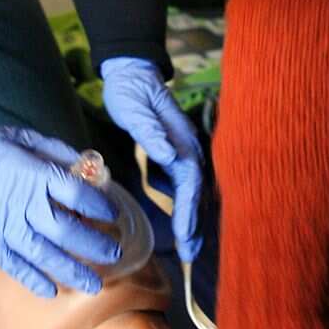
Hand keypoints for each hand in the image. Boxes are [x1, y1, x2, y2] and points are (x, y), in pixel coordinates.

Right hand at [0, 114, 119, 296]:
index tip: (112, 214)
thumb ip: (56, 153)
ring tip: (93, 286)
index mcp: (36, 175)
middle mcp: (24, 204)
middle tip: (113, 256)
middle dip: (95, 247)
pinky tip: (51, 290)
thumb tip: (86, 167)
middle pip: (69, 231)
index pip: (79, 195)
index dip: (100, 206)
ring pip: (45, 256)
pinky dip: (33, 280)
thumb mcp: (23, 137)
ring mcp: (4, 226)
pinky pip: (14, 266)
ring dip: (72, 272)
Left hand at [100, 57, 203, 262]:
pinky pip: (182, 188)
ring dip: (192, 221)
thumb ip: (150, 132)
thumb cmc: (131, 91)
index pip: (190, 182)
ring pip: (193, 194)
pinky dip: (182, 208)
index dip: (188, 210)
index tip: (184, 234)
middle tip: (190, 255)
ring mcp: (183, 154)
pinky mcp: (174, 158)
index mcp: (182, 141)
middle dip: (195, 225)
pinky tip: (178, 225)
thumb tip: (170, 156)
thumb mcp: (135, 108)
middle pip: (197, 193)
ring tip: (188, 249)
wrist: (132, 73)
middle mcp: (189, 149)